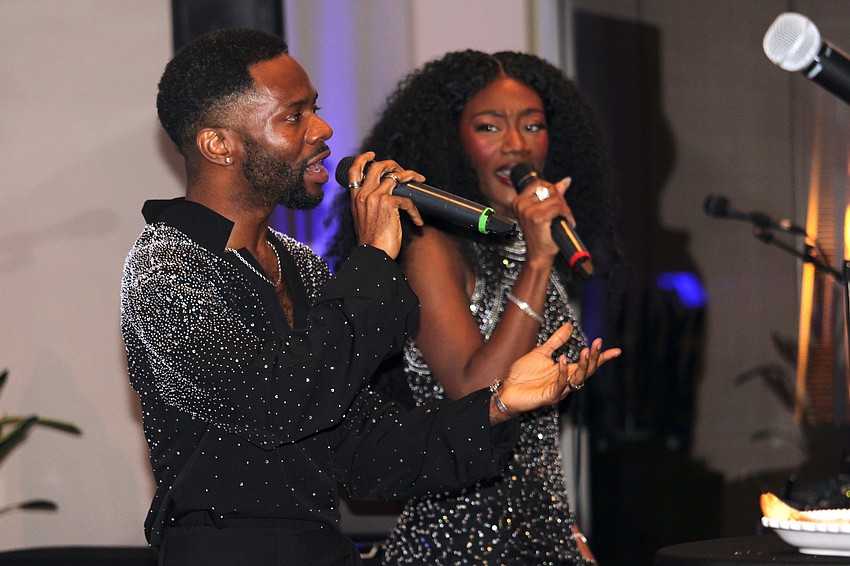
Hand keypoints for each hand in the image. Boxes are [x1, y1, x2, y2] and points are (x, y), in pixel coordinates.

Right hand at [347, 152, 424, 258]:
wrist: (373, 254)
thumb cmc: (371, 242)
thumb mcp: (363, 219)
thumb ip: (367, 205)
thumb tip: (384, 198)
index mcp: (355, 198)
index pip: (354, 171)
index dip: (364, 159)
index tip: (373, 155)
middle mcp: (363, 194)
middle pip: (377, 167)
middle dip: (393, 164)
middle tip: (402, 170)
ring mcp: (376, 197)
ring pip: (395, 176)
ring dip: (411, 175)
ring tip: (419, 179)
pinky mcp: (389, 203)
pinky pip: (407, 199)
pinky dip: (415, 211)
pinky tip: (417, 221)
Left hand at [491, 323, 620, 422]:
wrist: (506, 389)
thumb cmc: (523, 374)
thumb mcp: (541, 352)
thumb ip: (556, 341)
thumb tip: (570, 326)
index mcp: (566, 371)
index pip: (588, 365)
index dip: (602, 358)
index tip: (616, 350)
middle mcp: (566, 382)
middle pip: (587, 371)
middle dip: (594, 358)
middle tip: (598, 343)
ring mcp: (558, 391)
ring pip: (577, 379)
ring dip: (583, 365)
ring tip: (586, 350)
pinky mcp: (548, 397)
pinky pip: (559, 385)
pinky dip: (562, 372)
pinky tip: (563, 359)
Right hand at [511, 177, 574, 264]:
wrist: (539, 254)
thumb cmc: (541, 236)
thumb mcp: (543, 212)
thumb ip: (553, 194)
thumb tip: (565, 181)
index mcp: (518, 202)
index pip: (538, 183)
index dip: (552, 190)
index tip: (557, 200)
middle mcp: (521, 205)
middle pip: (549, 189)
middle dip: (560, 199)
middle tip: (563, 212)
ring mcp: (528, 211)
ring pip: (556, 199)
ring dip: (565, 209)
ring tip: (566, 218)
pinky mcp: (537, 218)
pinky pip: (558, 208)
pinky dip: (567, 214)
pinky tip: (567, 221)